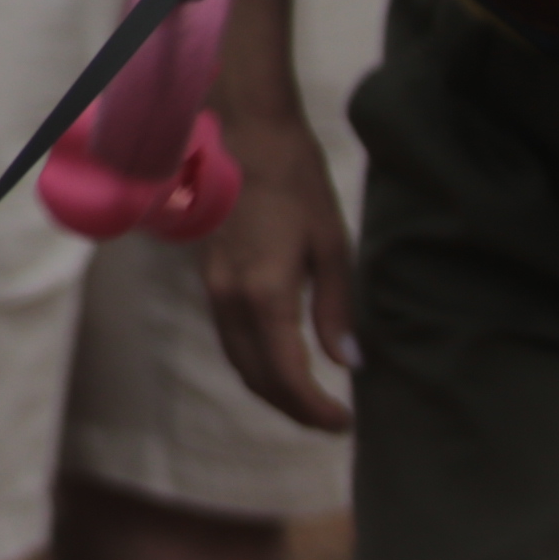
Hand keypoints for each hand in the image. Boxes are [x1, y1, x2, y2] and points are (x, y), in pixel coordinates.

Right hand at [195, 96, 358, 431]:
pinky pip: (229, 337)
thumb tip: (348, 363)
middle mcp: (230, 299)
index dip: (315, 408)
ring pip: (238, 360)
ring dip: (271, 388)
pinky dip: (255, 362)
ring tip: (311, 398)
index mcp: (264, 293)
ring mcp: (213, 289)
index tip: (344, 422)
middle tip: (332, 419)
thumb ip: (336, 308)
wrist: (244, 137)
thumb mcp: (331, 244)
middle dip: (293, 407)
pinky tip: (282, 360)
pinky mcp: (209, 278)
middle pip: (256, 376)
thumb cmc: (296, 183)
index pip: (287, 374)